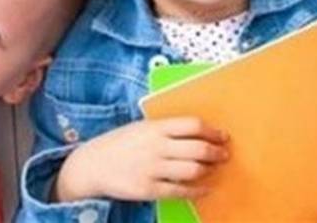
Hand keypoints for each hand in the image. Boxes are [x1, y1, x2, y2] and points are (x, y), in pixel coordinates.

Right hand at [55, 118, 228, 202]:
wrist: (92, 164)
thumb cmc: (119, 143)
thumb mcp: (141, 128)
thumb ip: (165, 130)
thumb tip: (195, 134)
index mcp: (154, 127)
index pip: (192, 125)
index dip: (212, 131)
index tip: (222, 136)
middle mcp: (156, 146)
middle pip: (197, 148)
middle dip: (216, 152)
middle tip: (224, 155)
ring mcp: (152, 168)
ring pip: (192, 170)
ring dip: (208, 170)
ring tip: (213, 169)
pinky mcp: (149, 188)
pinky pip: (180, 191)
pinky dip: (197, 190)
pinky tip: (205, 189)